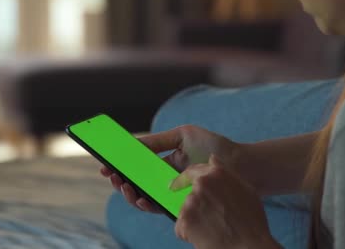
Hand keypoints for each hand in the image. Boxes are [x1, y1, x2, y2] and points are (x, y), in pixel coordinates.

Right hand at [100, 125, 242, 212]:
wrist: (241, 164)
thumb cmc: (214, 148)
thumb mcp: (183, 136)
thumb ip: (157, 141)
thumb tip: (131, 145)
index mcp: (164, 162)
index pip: (136, 165)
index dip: (119, 165)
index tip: (103, 162)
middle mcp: (166, 179)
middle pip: (135, 182)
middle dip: (118, 180)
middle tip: (109, 174)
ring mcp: (172, 193)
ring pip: (142, 197)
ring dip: (128, 193)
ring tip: (121, 184)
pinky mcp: (181, 205)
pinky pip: (158, 207)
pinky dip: (145, 203)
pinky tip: (139, 196)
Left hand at [170, 155, 280, 248]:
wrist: (248, 244)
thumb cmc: (251, 219)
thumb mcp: (245, 188)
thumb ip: (225, 172)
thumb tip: (212, 159)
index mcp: (216, 174)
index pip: (193, 171)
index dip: (186, 179)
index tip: (177, 185)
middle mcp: (201, 184)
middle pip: (189, 193)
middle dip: (196, 204)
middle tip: (210, 217)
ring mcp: (191, 202)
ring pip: (185, 210)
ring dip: (193, 219)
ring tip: (212, 228)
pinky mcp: (184, 220)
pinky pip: (181, 227)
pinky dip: (189, 233)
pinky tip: (205, 236)